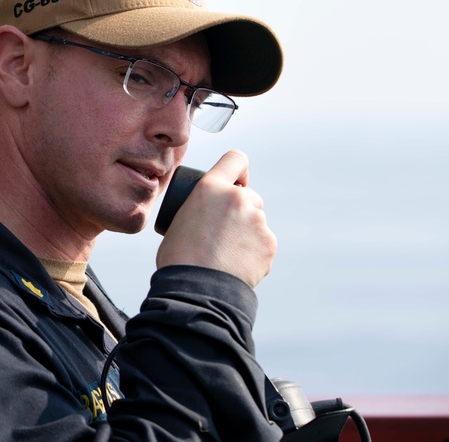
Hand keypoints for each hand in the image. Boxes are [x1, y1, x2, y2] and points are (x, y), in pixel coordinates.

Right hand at [155, 150, 276, 287]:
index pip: (236, 159)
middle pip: (249, 196)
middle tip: (222, 232)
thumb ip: (199, 210)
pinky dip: (254, 252)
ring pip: (257, 221)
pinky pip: (264, 243)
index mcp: (211, 187)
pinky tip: (236, 264)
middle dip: (241, 209)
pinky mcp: (269, 243)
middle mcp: (238, 198)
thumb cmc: (179, 258)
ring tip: (226, 254)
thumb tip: (207, 216)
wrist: (196, 289)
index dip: (238, 171)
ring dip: (247, 232)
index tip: (236, 183)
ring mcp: (257, 221)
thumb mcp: (179, 219)